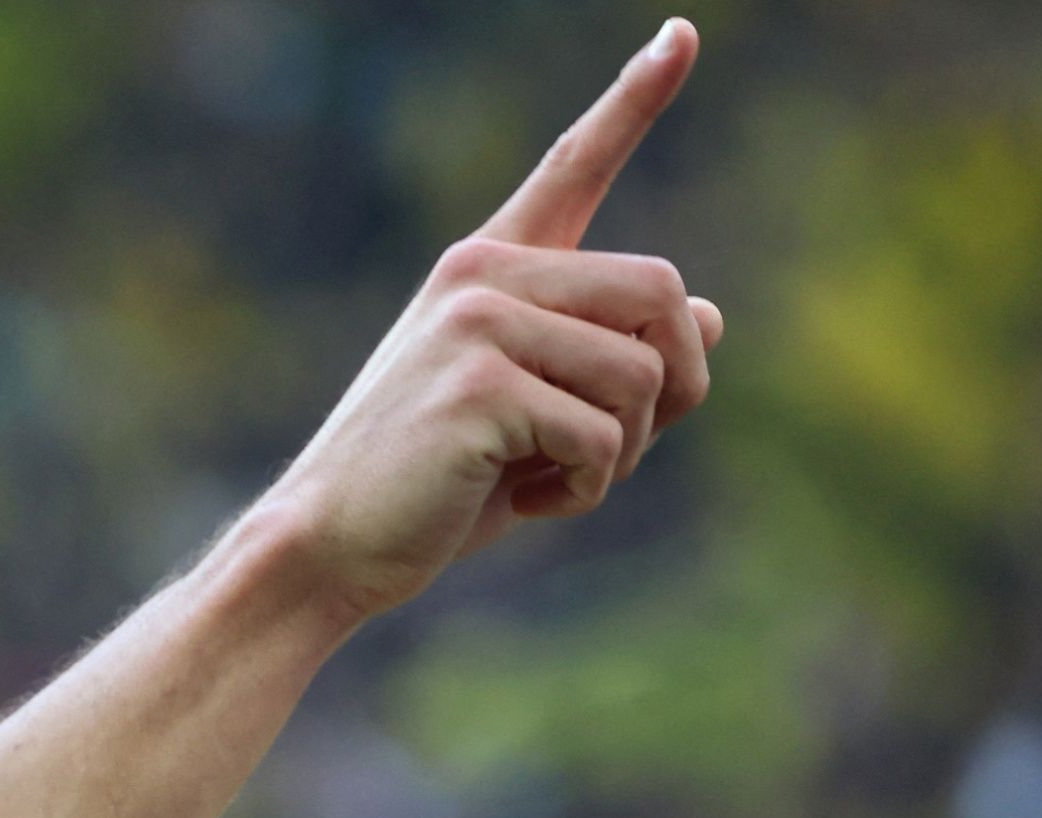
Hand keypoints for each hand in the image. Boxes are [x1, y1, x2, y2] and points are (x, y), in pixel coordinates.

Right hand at [259, 17, 726, 625]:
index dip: (636, 100)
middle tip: (626, 446)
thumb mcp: (530, 412)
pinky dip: (587, 489)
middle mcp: (481, 275)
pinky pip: (602, 435)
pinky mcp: (480, 385)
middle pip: (661, 288)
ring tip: (552, 480)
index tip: (681, 33)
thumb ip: (604, 358)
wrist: (329, 543)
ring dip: (626, 451)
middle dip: (676, 381)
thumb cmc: (431, 484)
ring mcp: (476, 323)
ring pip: (643, 372)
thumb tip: (713, 316)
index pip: (574, 166)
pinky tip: (526, 502)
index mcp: (487, 268)